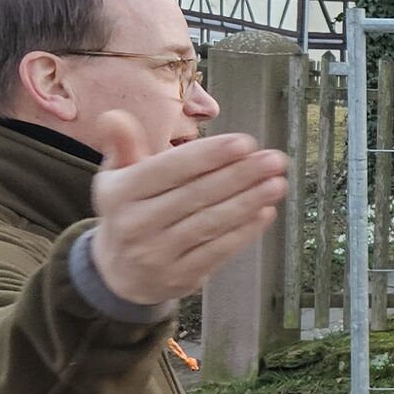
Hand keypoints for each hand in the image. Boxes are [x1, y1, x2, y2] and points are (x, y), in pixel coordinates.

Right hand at [86, 112, 287, 306]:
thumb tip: (115, 116)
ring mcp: (157, 254)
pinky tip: (266, 212)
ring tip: (277, 183)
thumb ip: (123, 145)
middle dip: (240, 175)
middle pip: (196, 195)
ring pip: (210, 223)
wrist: (118, 274)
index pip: (169, 169)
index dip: (209, 155)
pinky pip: (218, 251)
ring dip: (249, 201)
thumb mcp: (117, 177)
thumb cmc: (129, 212)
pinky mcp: (180, 277)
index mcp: (120, 193)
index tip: (245, 142)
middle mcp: (135, 225)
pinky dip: (244, 231)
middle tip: (274, 159)